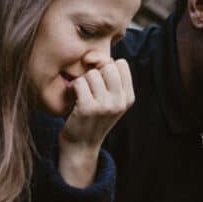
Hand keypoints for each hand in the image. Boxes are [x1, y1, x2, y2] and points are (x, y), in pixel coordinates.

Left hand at [58, 59, 133, 186]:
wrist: (81, 145)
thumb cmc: (92, 116)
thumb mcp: (109, 99)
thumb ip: (108, 76)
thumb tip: (92, 56)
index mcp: (129, 97)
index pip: (121, 64)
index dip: (107, 67)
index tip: (99, 81)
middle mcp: (120, 102)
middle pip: (108, 66)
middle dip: (94, 73)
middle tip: (89, 89)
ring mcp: (105, 106)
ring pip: (92, 74)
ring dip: (82, 82)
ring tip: (81, 95)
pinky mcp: (88, 109)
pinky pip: (79, 83)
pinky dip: (73, 88)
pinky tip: (74, 99)